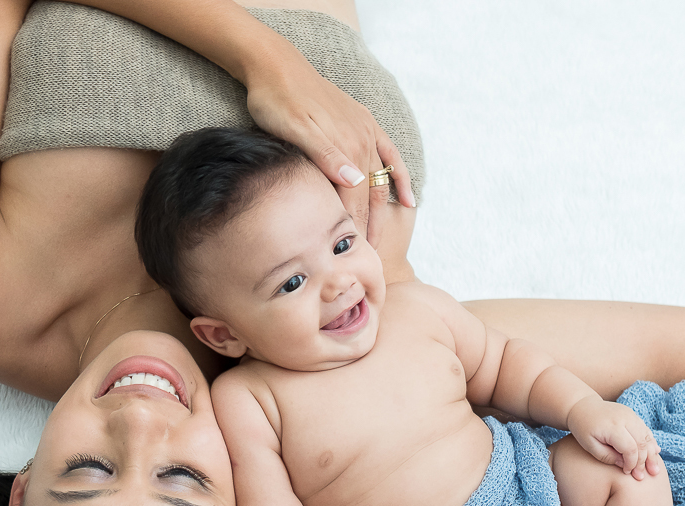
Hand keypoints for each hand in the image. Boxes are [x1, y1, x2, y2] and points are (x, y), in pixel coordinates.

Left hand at [243, 55, 414, 248]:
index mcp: (346, 147)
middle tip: (366, 259)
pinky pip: (390, 157)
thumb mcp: (295, 130)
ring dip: (382, 211)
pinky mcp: (363, 124)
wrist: (277, 68)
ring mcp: (365, 132)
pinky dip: (400, 179)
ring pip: (380, 180)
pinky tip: (407, 200)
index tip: (353, 256)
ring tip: (379, 239)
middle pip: (369, 195)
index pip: (354, 200)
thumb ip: (326, 155)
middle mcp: (362, 141)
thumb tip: (354, 181)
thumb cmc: (276, 102)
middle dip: (368, 228)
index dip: (354, 229)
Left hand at [565, 396, 662, 478]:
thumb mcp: (590, 445)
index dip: (632, 463)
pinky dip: (650, 442)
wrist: (582, 407)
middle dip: (644, 461)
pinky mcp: (632, 415)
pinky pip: (645, 430)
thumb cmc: (583, 428)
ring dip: (651, 454)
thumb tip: (625, 465)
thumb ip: (607, 456)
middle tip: (642, 476)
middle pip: (642, 443)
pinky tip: (654, 454)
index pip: (630, 448)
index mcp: (613, 427)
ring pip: (647, 436)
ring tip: (654, 470)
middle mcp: (625, 418)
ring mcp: (631, 415)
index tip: (628, 473)